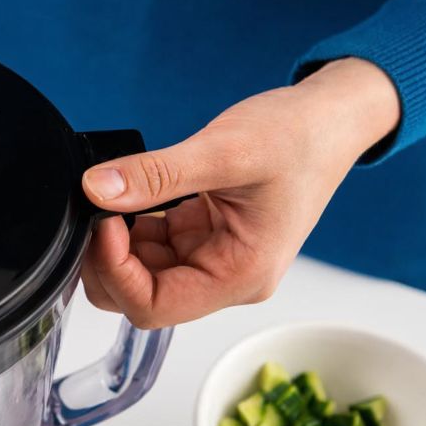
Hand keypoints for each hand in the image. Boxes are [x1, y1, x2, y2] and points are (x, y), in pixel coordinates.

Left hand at [79, 58, 400, 327]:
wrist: (329, 119)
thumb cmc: (299, 138)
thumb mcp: (225, 151)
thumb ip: (156, 175)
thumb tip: (97, 190)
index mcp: (240, 275)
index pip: (152, 307)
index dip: (115, 270)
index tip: (102, 221)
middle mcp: (227, 277)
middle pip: (142, 295)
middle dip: (109, 259)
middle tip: (97, 207)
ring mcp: (214, 258)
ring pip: (142, 271)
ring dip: (120, 239)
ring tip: (117, 192)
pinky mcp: (204, 237)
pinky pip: (154, 244)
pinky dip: (134, 222)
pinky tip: (134, 192)